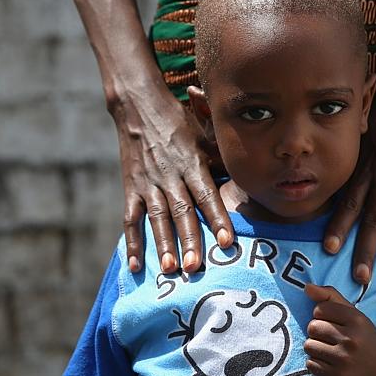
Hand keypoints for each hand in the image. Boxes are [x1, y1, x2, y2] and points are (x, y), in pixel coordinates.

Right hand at [115, 92, 233, 273]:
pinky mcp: (131, 188)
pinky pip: (130, 219)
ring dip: (162, 244)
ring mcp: (148, 183)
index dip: (217, 218)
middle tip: (195, 267)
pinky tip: (137, 265)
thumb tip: (245, 180)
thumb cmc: (180, 123)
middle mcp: (170, 175)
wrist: (139, 106)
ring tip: (169, 269)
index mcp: (193, 163)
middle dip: (188, 240)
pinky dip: (132, 243)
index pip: (207, 195)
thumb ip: (221, 160)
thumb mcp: (205, 135)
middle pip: (181, 211)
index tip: (227, 242)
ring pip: (156, 217)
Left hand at [303, 284, 375, 375]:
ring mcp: (344, 359)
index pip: (319, 309)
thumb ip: (329, 295)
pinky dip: (316, 363)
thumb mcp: (353, 313)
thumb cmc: (363, 336)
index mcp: (356, 319)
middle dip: (317, 331)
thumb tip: (307, 287)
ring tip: (329, 349)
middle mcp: (351, 339)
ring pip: (308, 346)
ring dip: (315, 347)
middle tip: (330, 337)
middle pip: (312, 327)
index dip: (322, 315)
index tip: (332, 322)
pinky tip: (330, 362)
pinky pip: (310, 364)